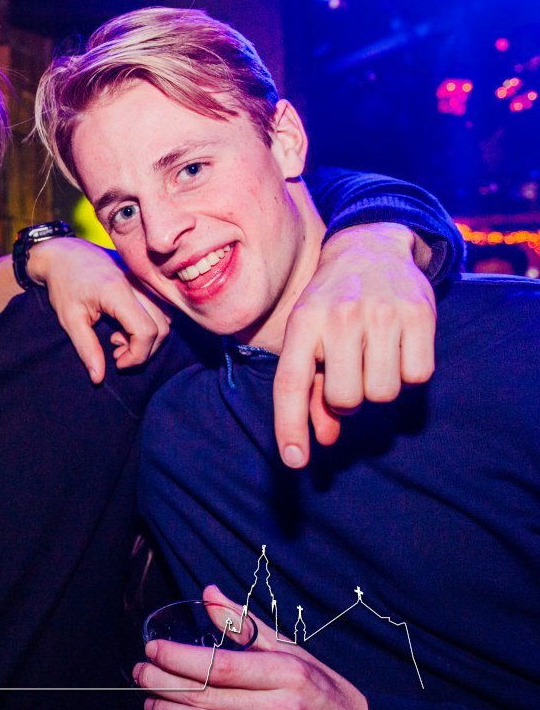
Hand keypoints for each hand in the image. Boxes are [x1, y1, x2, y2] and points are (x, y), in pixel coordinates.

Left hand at [28, 237, 170, 382]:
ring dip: (147, 338)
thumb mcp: (69, 319)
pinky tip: (125, 326)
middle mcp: (137, 284)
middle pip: (161, 328)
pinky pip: (160, 308)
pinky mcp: (145, 281)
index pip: (146, 331)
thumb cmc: (64, 284)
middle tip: (116, 354)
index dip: (137, 356)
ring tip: (118, 338)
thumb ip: (86, 349)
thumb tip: (99, 378)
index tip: (117, 363)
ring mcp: (144, 281)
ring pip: (165, 318)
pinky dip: (150, 324)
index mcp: (118, 291)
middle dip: (143, 350)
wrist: (64, 254)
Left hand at [134, 585, 369, 709]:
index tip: (151, 650)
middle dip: (162, 685)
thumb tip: (209, 593)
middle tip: (139, 674)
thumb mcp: (291, 650)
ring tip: (148, 701)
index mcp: (286, 675)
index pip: (219, 667)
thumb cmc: (322, 689)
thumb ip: (246, 625)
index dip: (178, 659)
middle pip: (204, 699)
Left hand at [274, 223, 435, 467]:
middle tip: (349, 373)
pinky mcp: (419, 312)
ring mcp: (381, 313)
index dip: (289, 426)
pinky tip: (398, 348)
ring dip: (379, 387)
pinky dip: (409, 373)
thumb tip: (325, 438)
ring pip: (383, 393)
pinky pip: (418, 376)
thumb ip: (312, 390)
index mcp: (302, 323)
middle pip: (346, 398)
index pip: (290, 383)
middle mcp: (339, 317)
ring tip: (372, 357)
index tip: (295, 461)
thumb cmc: (330, 305)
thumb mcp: (308, 337)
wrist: (369, 248)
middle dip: (347, 399)